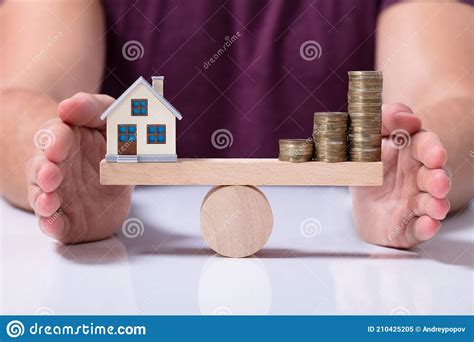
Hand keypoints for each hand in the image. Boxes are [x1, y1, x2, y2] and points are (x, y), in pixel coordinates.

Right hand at [26, 93, 132, 242]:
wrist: (113, 176)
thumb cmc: (107, 142)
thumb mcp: (105, 117)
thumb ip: (90, 108)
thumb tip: (68, 106)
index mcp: (64, 140)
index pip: (54, 137)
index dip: (54, 140)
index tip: (56, 144)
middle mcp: (55, 168)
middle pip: (43, 169)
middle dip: (44, 172)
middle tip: (50, 174)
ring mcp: (59, 194)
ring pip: (43, 197)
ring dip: (43, 199)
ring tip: (48, 201)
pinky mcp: (68, 218)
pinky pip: (56, 223)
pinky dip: (52, 224)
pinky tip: (52, 223)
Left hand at [350, 103, 450, 247]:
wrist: (363, 199)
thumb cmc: (371, 163)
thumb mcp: (369, 136)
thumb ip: (385, 119)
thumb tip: (404, 116)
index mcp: (411, 153)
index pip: (426, 147)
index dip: (432, 150)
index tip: (435, 154)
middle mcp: (419, 178)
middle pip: (434, 177)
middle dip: (438, 179)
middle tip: (438, 182)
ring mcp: (416, 202)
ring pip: (432, 203)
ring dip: (436, 204)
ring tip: (436, 206)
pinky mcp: (410, 225)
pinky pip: (420, 228)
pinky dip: (426, 227)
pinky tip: (429, 224)